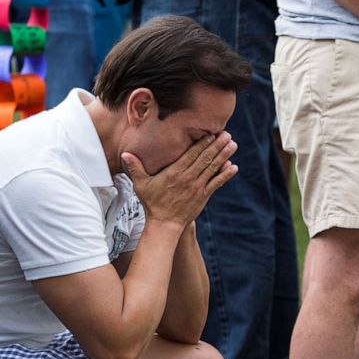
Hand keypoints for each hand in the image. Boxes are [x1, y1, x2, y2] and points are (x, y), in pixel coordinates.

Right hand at [122, 132, 237, 226]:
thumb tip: (125, 154)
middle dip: (217, 146)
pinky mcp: (203, 197)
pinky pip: (216, 184)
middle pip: (205, 159)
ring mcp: (197, 188)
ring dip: (224, 156)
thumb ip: (135, 168)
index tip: (211, 133)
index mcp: (174, 173)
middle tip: (227, 134)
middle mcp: (188, 179)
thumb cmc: (152, 203)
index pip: (191, 155)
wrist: (164, 224)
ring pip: (213, 169)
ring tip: (233, 145)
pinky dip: (225, 175)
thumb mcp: (141, 185)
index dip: (202, 143)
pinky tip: (233, 167)